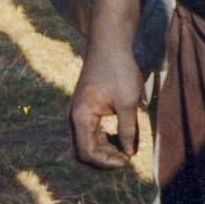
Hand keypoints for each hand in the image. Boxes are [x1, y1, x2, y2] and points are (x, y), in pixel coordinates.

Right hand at [69, 41, 143, 167]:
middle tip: (128, 157)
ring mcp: (80, 111)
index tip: (127, 160)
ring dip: (106, 149)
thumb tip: (129, 153)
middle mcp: (75, 116)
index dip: (107, 162)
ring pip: (88, 142)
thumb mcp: (128, 102)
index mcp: (81, 116)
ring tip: (127, 148)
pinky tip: (121, 136)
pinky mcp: (87, 107)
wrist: (110, 41)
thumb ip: (128, 130)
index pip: (87, 153)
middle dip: (106, 158)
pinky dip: (105, 138)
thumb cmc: (119, 68)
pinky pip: (92, 131)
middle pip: (85, 150)